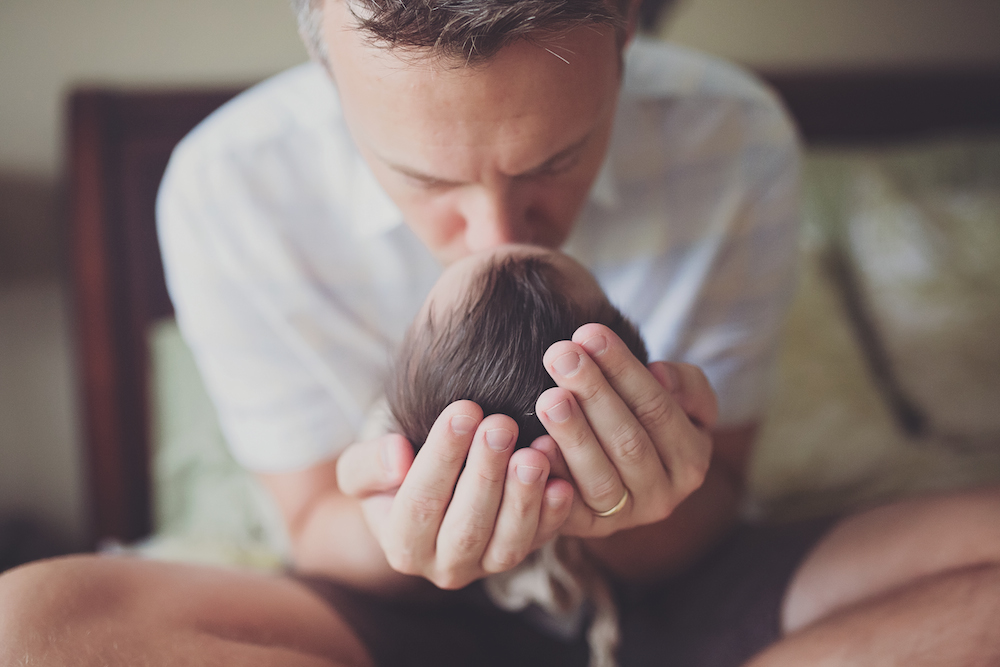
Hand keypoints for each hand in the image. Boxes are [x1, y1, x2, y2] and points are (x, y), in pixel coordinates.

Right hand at [336, 402, 573, 588]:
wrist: (427, 487)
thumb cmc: (395, 468)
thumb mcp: (362, 465)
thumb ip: (367, 464)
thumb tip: (398, 458)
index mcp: (402, 546)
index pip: (420, 502)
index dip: (442, 457)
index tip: (463, 410)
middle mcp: (445, 566)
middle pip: (467, 526)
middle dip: (486, 474)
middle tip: (501, 425)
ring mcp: (488, 566)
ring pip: (509, 543)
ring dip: (524, 498)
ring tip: (535, 453)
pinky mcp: (524, 554)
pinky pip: (543, 540)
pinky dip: (554, 513)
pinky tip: (562, 478)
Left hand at [532, 323, 715, 537]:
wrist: (611, 457)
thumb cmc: (641, 411)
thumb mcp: (676, 394)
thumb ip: (684, 383)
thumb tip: (662, 375)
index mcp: (690, 460)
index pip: (659, 410)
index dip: (624, 370)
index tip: (590, 333)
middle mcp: (663, 497)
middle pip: (628, 442)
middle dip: (594, 395)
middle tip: (561, 355)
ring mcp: (623, 518)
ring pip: (599, 478)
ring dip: (573, 436)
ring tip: (548, 397)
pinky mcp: (585, 530)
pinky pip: (568, 509)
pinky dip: (553, 478)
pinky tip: (534, 447)